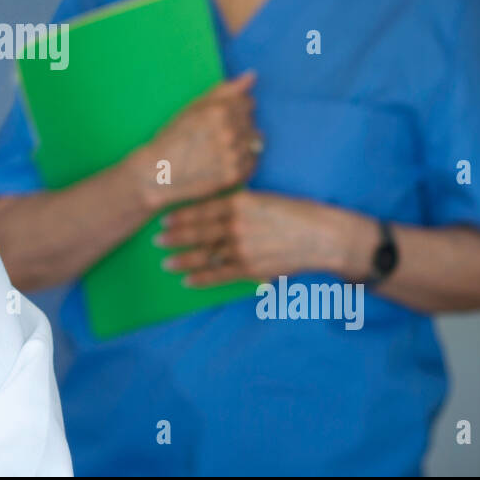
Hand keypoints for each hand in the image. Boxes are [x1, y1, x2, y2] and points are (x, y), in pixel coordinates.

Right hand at [133, 71, 261, 208]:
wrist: (158, 172)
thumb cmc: (172, 137)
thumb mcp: (194, 107)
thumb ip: (225, 90)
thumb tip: (252, 75)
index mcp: (219, 111)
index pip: (248, 103)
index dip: (234, 109)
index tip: (219, 119)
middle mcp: (229, 132)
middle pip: (251, 122)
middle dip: (238, 126)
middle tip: (216, 136)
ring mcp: (233, 155)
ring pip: (255, 142)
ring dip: (243, 143)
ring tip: (221, 149)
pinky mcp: (235, 175)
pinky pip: (253, 161)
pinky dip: (244, 160)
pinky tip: (225, 161)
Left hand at [155, 189, 366, 287]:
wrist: (323, 236)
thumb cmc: (298, 213)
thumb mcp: (265, 198)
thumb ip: (240, 203)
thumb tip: (217, 208)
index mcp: (239, 202)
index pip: (201, 210)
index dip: (179, 216)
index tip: (164, 220)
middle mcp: (236, 224)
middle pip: (196, 233)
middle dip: (174, 238)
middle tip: (156, 242)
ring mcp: (242, 248)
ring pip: (204, 255)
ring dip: (182, 260)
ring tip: (165, 263)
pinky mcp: (250, 269)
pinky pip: (219, 275)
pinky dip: (201, 278)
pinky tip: (188, 280)